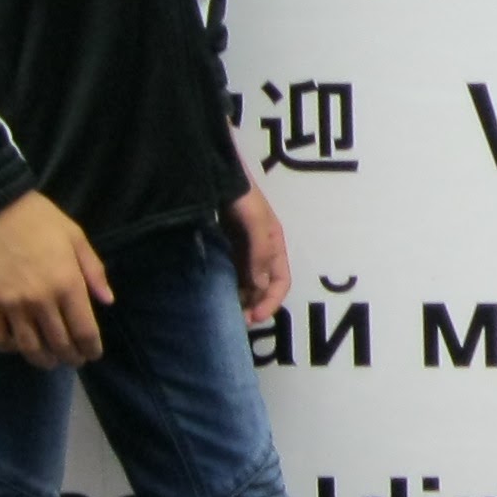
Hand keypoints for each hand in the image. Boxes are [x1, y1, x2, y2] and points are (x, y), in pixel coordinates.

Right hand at [0, 192, 114, 367]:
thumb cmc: (40, 219)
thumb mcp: (76, 238)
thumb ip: (94, 272)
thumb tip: (107, 302)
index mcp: (68, 284)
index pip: (84, 331)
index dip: (91, 348)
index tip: (93, 354)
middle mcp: (41, 300)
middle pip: (59, 344)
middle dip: (70, 357)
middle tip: (74, 360)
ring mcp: (11, 304)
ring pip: (29, 347)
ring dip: (42, 360)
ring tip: (49, 361)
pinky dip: (10, 348)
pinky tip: (18, 346)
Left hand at [222, 184, 290, 326]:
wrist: (218, 175)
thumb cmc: (242, 196)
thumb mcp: (256, 223)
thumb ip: (260, 254)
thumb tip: (259, 288)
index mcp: (275, 246)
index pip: (280, 283)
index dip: (271, 303)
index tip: (253, 318)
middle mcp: (261, 252)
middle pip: (263, 287)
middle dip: (254, 306)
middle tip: (236, 321)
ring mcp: (242, 251)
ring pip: (246, 283)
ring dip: (240, 299)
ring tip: (225, 313)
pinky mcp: (225, 248)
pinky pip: (230, 273)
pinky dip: (227, 287)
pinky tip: (216, 295)